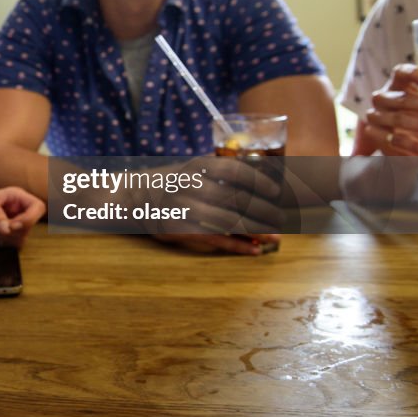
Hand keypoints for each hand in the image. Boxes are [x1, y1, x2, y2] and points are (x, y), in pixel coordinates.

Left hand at [0, 187, 45, 247]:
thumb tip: (8, 228)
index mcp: (16, 196)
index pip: (37, 206)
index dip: (30, 218)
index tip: (13, 226)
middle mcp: (19, 209)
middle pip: (32, 224)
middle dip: (16, 230)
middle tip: (0, 231)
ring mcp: (16, 223)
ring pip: (25, 236)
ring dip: (10, 238)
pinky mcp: (10, 236)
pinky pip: (17, 244)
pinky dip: (7, 244)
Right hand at [143, 157, 283, 255]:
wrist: (136, 196)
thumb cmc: (175, 181)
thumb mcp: (194, 167)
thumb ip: (222, 169)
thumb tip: (264, 174)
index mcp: (198, 166)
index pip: (235, 170)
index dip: (259, 181)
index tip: (276, 192)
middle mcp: (191, 185)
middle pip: (236, 200)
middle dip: (265, 211)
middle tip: (281, 219)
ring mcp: (184, 208)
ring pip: (229, 222)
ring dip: (257, 231)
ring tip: (275, 236)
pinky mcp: (178, 229)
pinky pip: (214, 239)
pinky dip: (238, 247)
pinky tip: (255, 250)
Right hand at [363, 64, 417, 155]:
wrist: (392, 137)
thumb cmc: (413, 114)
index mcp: (395, 84)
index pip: (401, 73)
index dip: (415, 74)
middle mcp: (382, 98)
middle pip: (403, 99)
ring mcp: (376, 116)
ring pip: (398, 120)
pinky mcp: (374, 135)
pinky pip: (395, 141)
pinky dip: (416, 147)